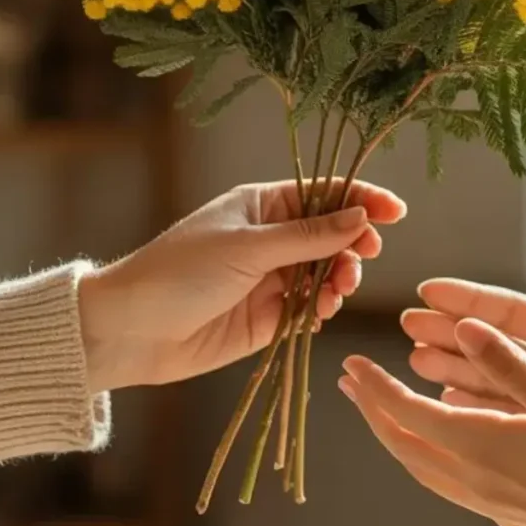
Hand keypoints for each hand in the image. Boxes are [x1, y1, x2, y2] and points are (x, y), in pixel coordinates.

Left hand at [79, 180, 405, 391]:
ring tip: (338, 291)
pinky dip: (322, 310)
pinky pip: (310, 310)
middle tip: (363, 258)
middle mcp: (269, 240)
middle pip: (332, 235)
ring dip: (340, 279)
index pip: (323, 194)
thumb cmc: (178, 273)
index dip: (361, 200)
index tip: (396, 212)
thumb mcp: (247, 247)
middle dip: (353, 245)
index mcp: (260, 207)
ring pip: (325, 274)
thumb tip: (361, 216)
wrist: (130, 331)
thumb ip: (308, 236)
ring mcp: (269, 280)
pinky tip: (320, 314)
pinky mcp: (267, 319)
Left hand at [342, 317, 525, 525]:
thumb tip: (463, 327)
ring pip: (425, 470)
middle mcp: (474, 482)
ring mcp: (492, 506)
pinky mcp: (512, 518)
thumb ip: (508, 363)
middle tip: (351, 384)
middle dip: (374, 412)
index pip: (406, 413)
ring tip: (386, 415)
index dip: (374, 387)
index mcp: (479, 446)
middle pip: (404, 445)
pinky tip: (447, 452)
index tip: (350, 362)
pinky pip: (451, 485)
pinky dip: (432, 458)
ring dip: (399, 438)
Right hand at [401, 234, 525, 510]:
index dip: (470, 301)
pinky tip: (442, 412)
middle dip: (448, 335)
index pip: (513, 312)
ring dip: (451, 374)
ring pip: (490, 386)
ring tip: (414, 364)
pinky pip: (504, 428)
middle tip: (406, 327)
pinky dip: (472, 419)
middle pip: (492, 346)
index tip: (429, 290)